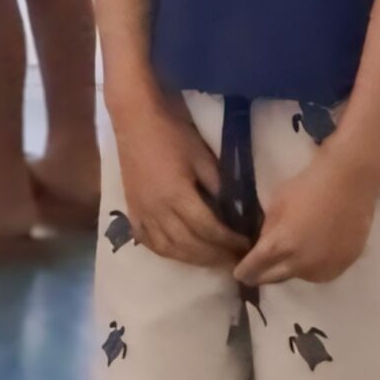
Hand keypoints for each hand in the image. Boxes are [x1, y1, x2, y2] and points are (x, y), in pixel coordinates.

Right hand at [113, 95, 245, 268]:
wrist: (136, 120)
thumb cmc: (173, 134)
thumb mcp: (203, 157)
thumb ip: (220, 187)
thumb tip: (237, 213)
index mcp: (178, 196)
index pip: (209, 230)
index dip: (229, 242)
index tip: (247, 246)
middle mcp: (158, 211)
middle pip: (190, 246)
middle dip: (216, 256)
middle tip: (235, 259)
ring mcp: (142, 213)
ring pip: (169, 249)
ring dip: (194, 259)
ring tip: (213, 259)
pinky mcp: (132, 211)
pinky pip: (149, 242)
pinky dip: (167, 252)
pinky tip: (181, 252)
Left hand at [236, 149, 379, 288]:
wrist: (348, 183)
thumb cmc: (307, 187)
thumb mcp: (276, 205)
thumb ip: (267, 231)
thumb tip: (261, 247)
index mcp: (282, 245)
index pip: (254, 268)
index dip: (244, 271)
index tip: (239, 273)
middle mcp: (303, 264)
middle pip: (274, 279)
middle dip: (261, 275)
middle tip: (256, 271)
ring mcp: (325, 267)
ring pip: (299, 277)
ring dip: (290, 270)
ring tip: (289, 257)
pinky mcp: (343, 266)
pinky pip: (320, 273)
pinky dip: (312, 267)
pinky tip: (311, 253)